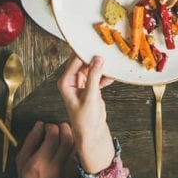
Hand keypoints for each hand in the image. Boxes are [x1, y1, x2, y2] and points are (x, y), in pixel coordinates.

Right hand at [16, 121, 75, 177]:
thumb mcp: (21, 161)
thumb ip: (30, 142)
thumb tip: (39, 125)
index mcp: (40, 163)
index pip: (52, 136)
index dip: (50, 127)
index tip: (46, 126)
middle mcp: (55, 165)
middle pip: (67, 138)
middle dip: (63, 127)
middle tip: (57, 127)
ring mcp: (67, 167)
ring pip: (75, 144)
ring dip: (70, 134)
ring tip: (62, 132)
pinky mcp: (74, 168)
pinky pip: (77, 151)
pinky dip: (73, 143)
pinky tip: (66, 143)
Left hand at [58, 55, 115, 173]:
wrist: (92, 132)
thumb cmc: (85, 119)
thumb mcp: (90, 96)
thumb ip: (94, 77)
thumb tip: (98, 59)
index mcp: (66, 82)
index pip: (74, 61)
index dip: (85, 52)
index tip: (96, 45)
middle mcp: (71, 81)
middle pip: (82, 62)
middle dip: (93, 57)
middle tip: (105, 50)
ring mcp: (81, 83)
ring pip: (91, 67)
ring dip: (100, 66)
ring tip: (111, 63)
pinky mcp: (89, 86)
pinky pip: (97, 75)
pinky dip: (104, 75)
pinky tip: (111, 76)